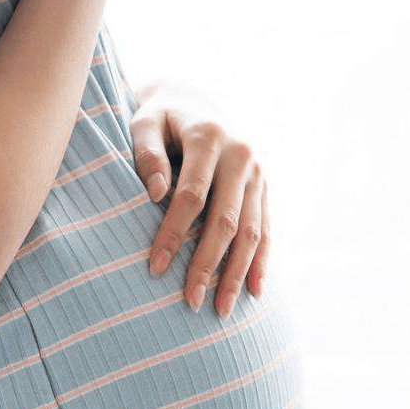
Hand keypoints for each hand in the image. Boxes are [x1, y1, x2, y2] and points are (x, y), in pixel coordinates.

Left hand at [129, 80, 268, 316]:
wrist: (192, 100)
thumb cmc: (159, 117)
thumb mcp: (143, 122)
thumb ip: (147, 153)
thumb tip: (156, 193)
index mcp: (209, 136)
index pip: (191, 195)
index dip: (174, 233)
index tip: (154, 267)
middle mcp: (241, 154)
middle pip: (226, 219)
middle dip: (207, 264)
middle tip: (189, 301)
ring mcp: (258, 172)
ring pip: (251, 230)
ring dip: (236, 272)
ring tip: (221, 309)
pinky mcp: (265, 186)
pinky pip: (266, 229)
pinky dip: (261, 262)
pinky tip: (254, 292)